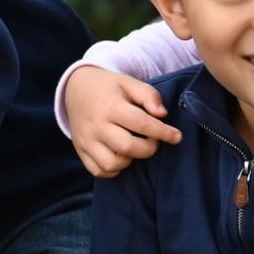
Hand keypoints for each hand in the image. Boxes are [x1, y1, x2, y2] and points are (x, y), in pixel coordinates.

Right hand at [65, 66, 180, 176]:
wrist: (76, 89)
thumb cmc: (109, 88)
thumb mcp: (129, 83)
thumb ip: (148, 95)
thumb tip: (162, 114)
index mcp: (110, 106)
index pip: (141, 123)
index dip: (163, 132)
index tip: (177, 136)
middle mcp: (96, 125)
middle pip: (127, 147)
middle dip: (148, 148)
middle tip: (152, 140)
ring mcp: (86, 141)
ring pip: (112, 163)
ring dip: (130, 160)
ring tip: (134, 147)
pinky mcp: (81, 151)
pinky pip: (99, 171)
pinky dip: (113, 169)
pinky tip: (121, 156)